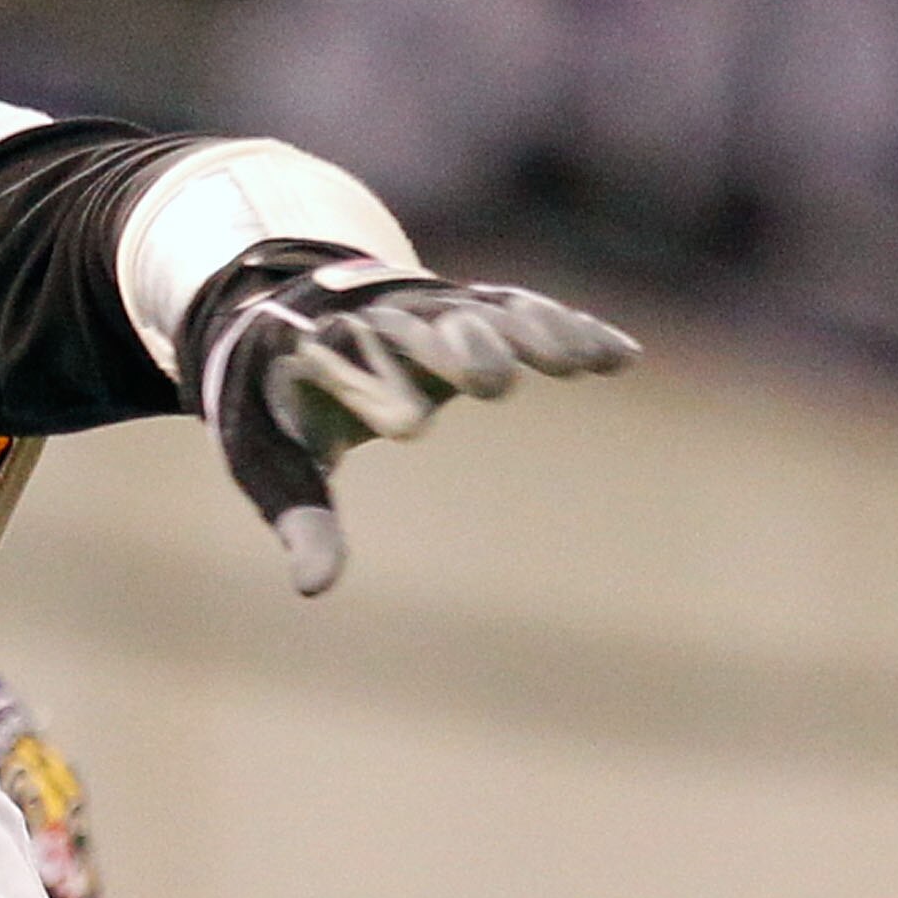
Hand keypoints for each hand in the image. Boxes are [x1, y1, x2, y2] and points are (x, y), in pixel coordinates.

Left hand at [185, 246, 635, 594]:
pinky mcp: (474, 306)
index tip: (406, 429)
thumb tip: (313, 591)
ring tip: (575, 362)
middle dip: (454, 351)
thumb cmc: (282, 405)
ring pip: (486, 312)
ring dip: (531, 333)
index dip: (373, 396)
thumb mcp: (275, 465)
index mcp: (318, 354)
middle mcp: (379, 322)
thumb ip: (303, 521)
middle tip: (491, 383)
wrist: (296, 313)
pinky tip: (622, 357)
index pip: (348, 372)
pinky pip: (527, 311)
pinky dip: (574, 330)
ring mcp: (432, 309)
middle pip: (423, 329)